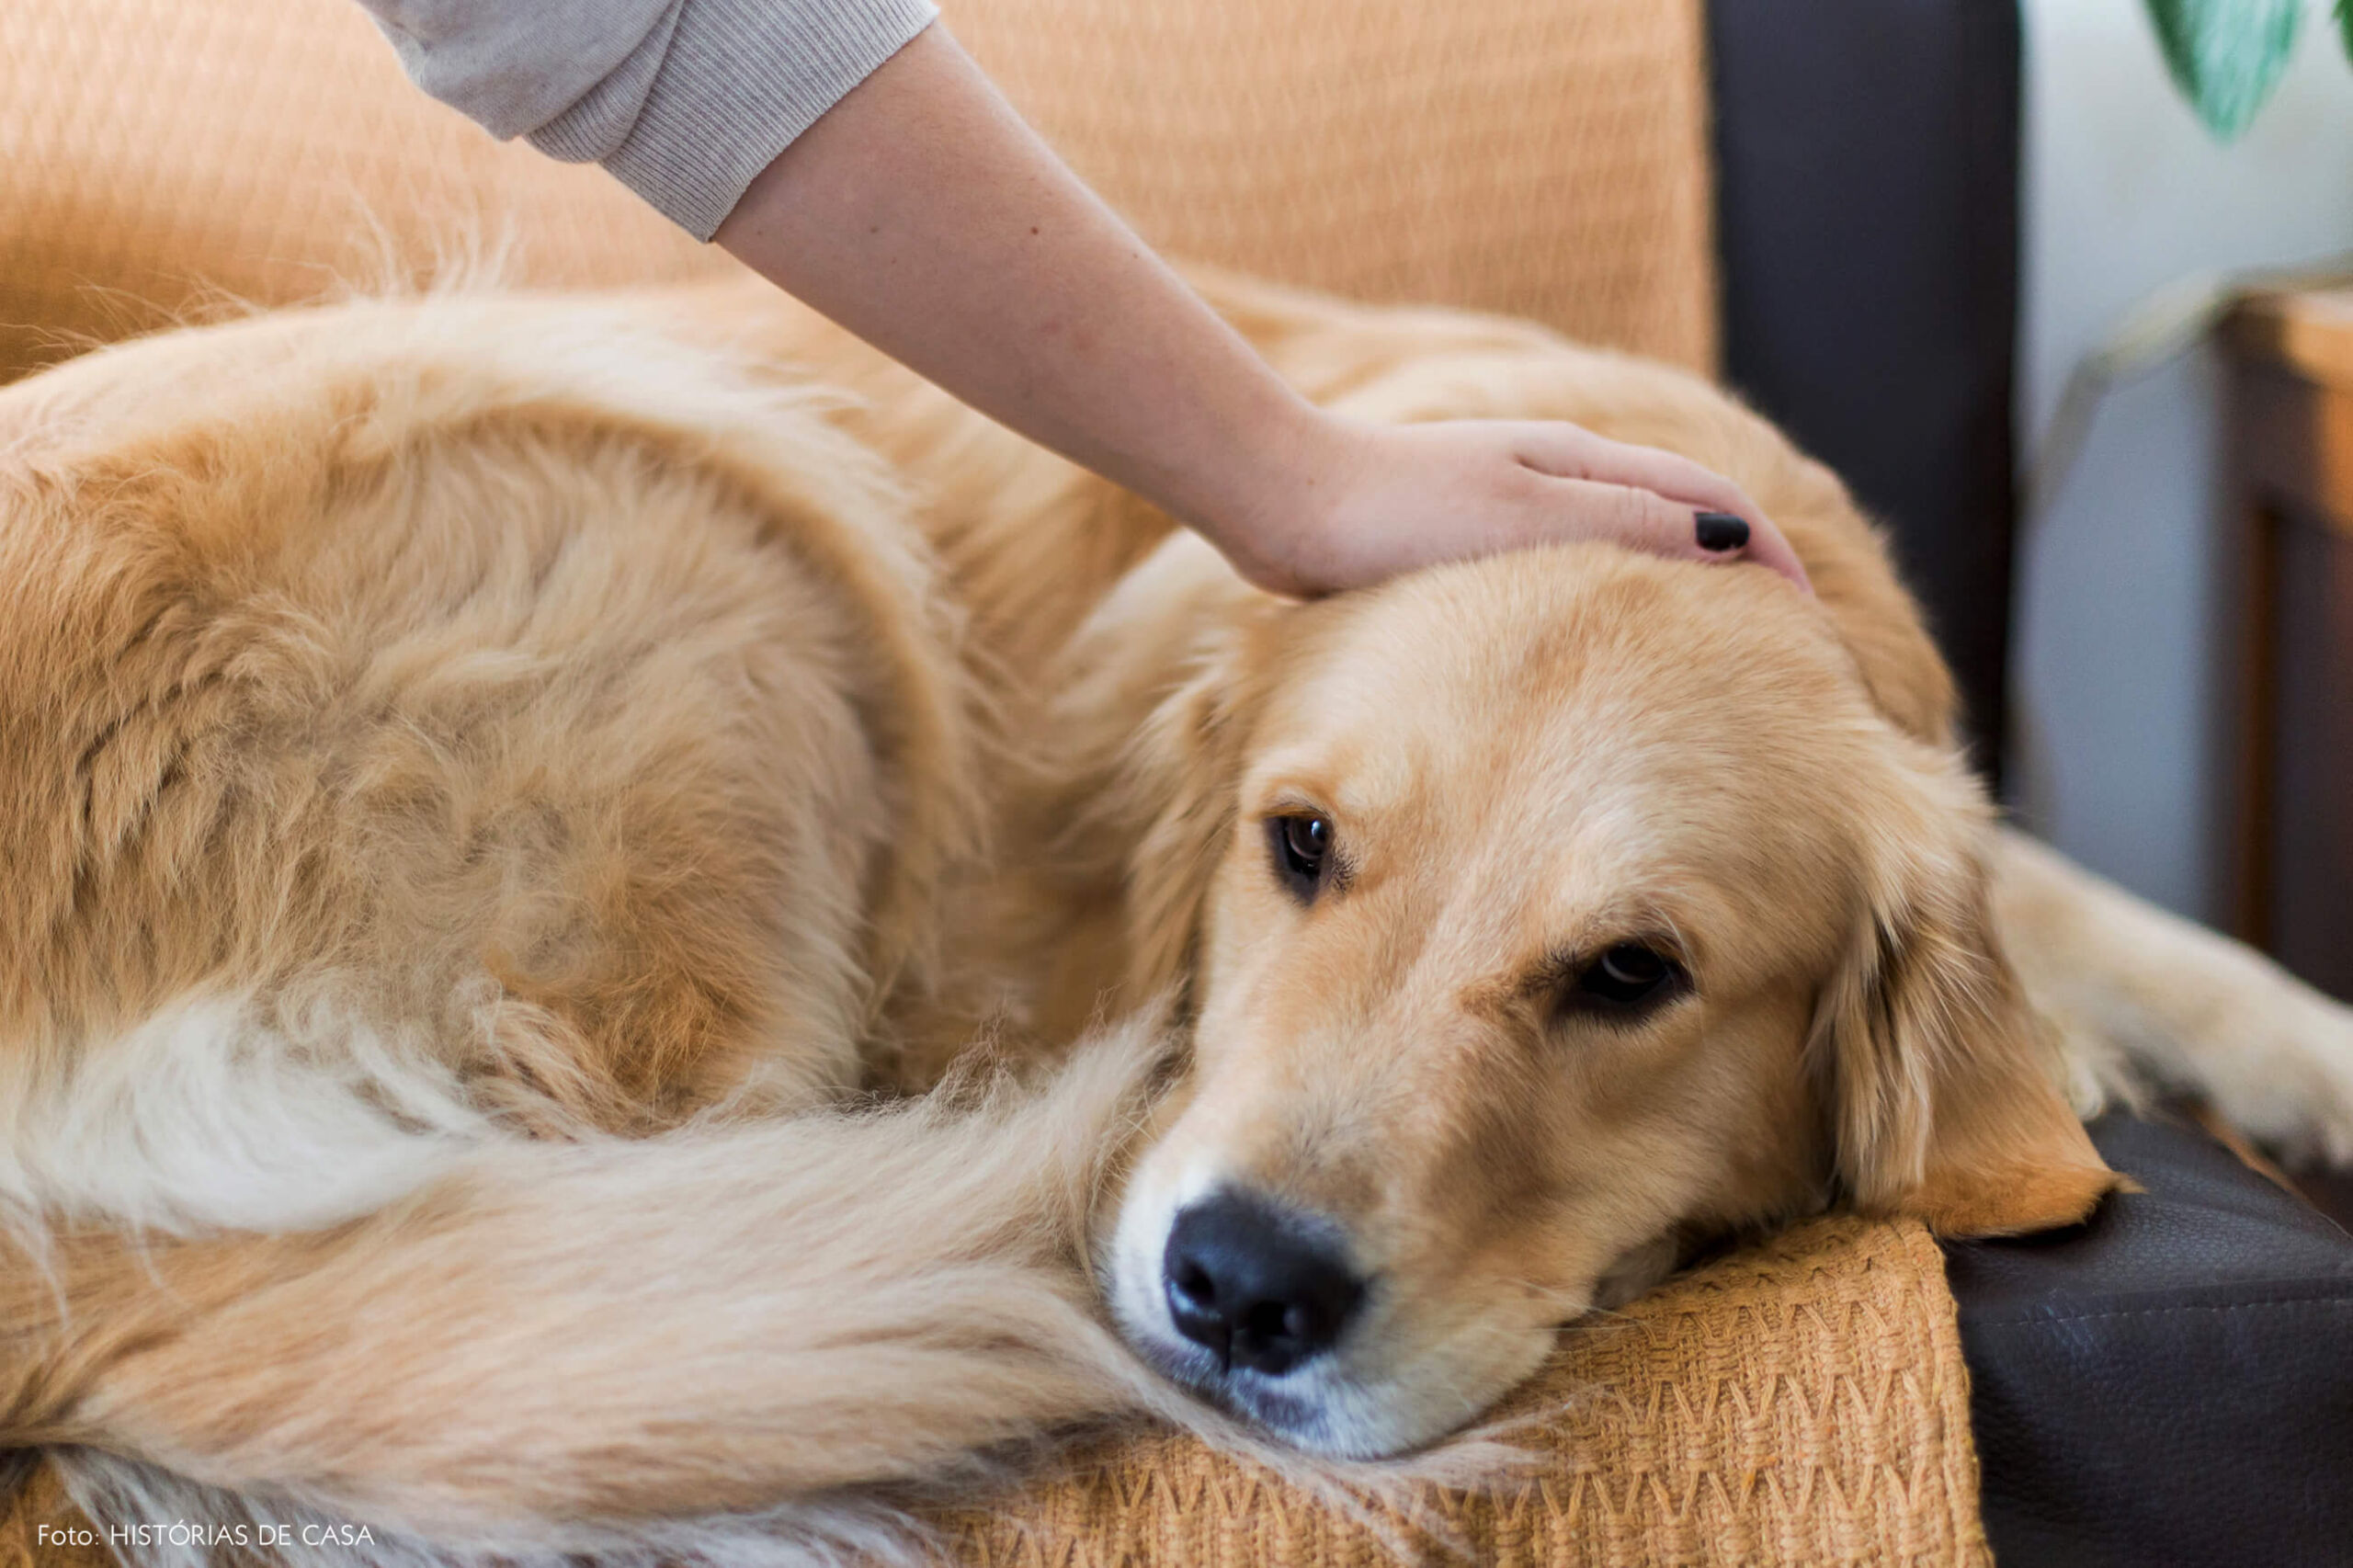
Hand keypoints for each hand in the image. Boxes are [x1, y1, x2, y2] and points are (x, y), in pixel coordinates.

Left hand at [1230, 413, 1812, 599]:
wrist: (1285, 503)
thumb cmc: (1398, 511)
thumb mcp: (1526, 516)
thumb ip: (1629, 523)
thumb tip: (1737, 536)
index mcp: (1585, 459)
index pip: (1712, 496)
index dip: (1769, 554)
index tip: (1810, 619)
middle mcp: (1559, 474)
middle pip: (1681, 511)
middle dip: (1742, 565)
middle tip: (1782, 641)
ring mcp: (1516, 504)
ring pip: (1629, 538)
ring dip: (1681, 581)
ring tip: (1711, 647)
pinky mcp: (1471, 539)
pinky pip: (1574, 566)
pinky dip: (1617, 594)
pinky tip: (1603, 641)